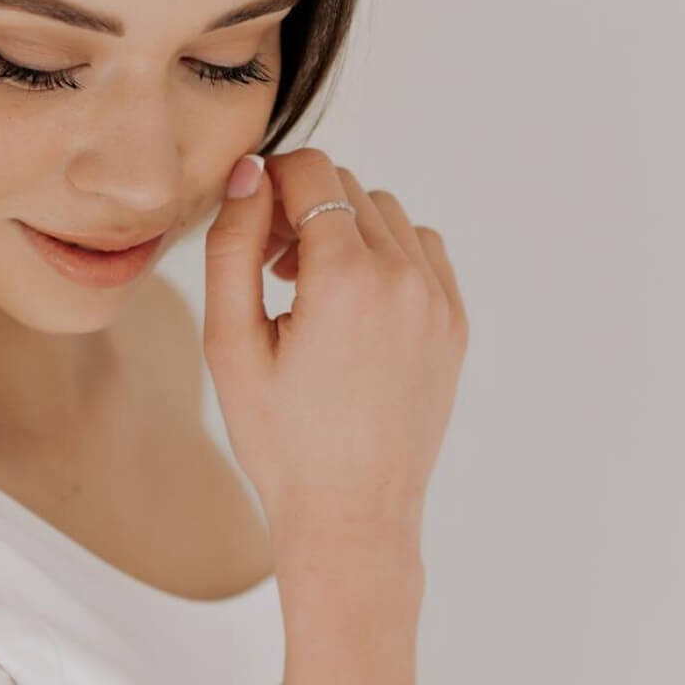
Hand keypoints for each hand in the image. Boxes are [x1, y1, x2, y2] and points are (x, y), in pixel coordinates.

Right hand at [202, 147, 468, 600]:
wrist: (351, 513)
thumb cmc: (281, 438)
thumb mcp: (230, 342)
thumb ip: (234, 246)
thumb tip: (249, 173)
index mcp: (346, 276)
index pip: (311, 172)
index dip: (268, 181)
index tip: (248, 223)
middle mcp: (404, 277)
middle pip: (347, 186)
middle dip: (301, 205)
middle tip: (268, 265)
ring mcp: (438, 301)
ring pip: (386, 213)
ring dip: (341, 227)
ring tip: (306, 286)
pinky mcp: (454, 325)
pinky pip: (422, 250)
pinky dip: (384, 253)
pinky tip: (350, 300)